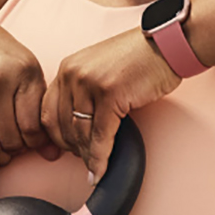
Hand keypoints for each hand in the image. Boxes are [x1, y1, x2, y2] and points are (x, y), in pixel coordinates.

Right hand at [0, 14, 60, 172]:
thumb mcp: (24, 66)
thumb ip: (39, 106)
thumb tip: (52, 153)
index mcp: (23, 71)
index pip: (34, 125)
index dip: (36, 142)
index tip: (33, 141)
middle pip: (13, 139)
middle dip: (17, 150)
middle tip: (16, 145)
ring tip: (3, 151)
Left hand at [42, 27, 181, 184]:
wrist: (166, 44)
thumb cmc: (139, 58)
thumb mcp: (100, 71)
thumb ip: (84, 92)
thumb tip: (78, 126)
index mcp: (68, 68)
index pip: (48, 111)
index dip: (55, 136)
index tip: (62, 151)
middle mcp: (72, 74)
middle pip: (62, 126)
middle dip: (72, 149)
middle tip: (83, 161)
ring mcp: (89, 84)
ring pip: (80, 134)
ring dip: (87, 157)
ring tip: (94, 169)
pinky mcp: (110, 95)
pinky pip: (101, 136)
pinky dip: (100, 158)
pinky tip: (101, 170)